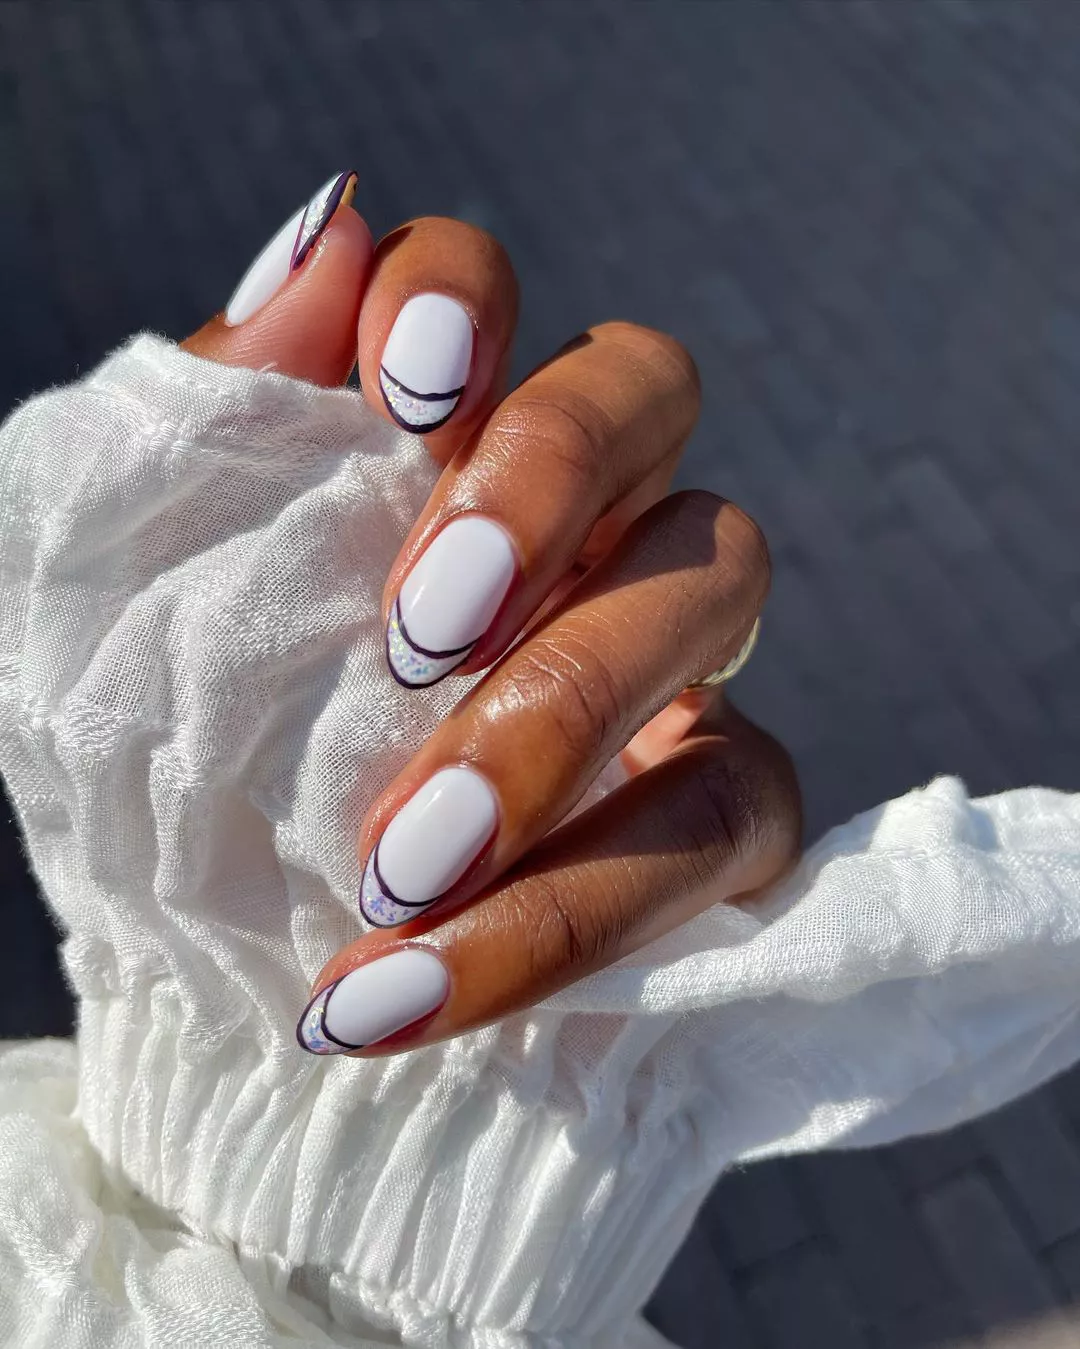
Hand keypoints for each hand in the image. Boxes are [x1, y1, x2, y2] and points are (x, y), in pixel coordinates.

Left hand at [183, 170, 801, 1056]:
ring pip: (718, 577)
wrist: (204, 965)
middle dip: (544, 487)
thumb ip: (228, 422)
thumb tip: (329, 232)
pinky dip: (577, 909)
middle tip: (416, 640)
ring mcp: (668, 649)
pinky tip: (420, 987)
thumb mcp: (136, 592)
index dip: (460, 300)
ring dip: (566, 713)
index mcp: (422, 445)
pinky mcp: (723, 808)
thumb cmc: (161, 758)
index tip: (399, 389)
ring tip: (399, 867)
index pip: (479, 290)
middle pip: (646, 388)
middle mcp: (569, 512)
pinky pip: (726, 815)